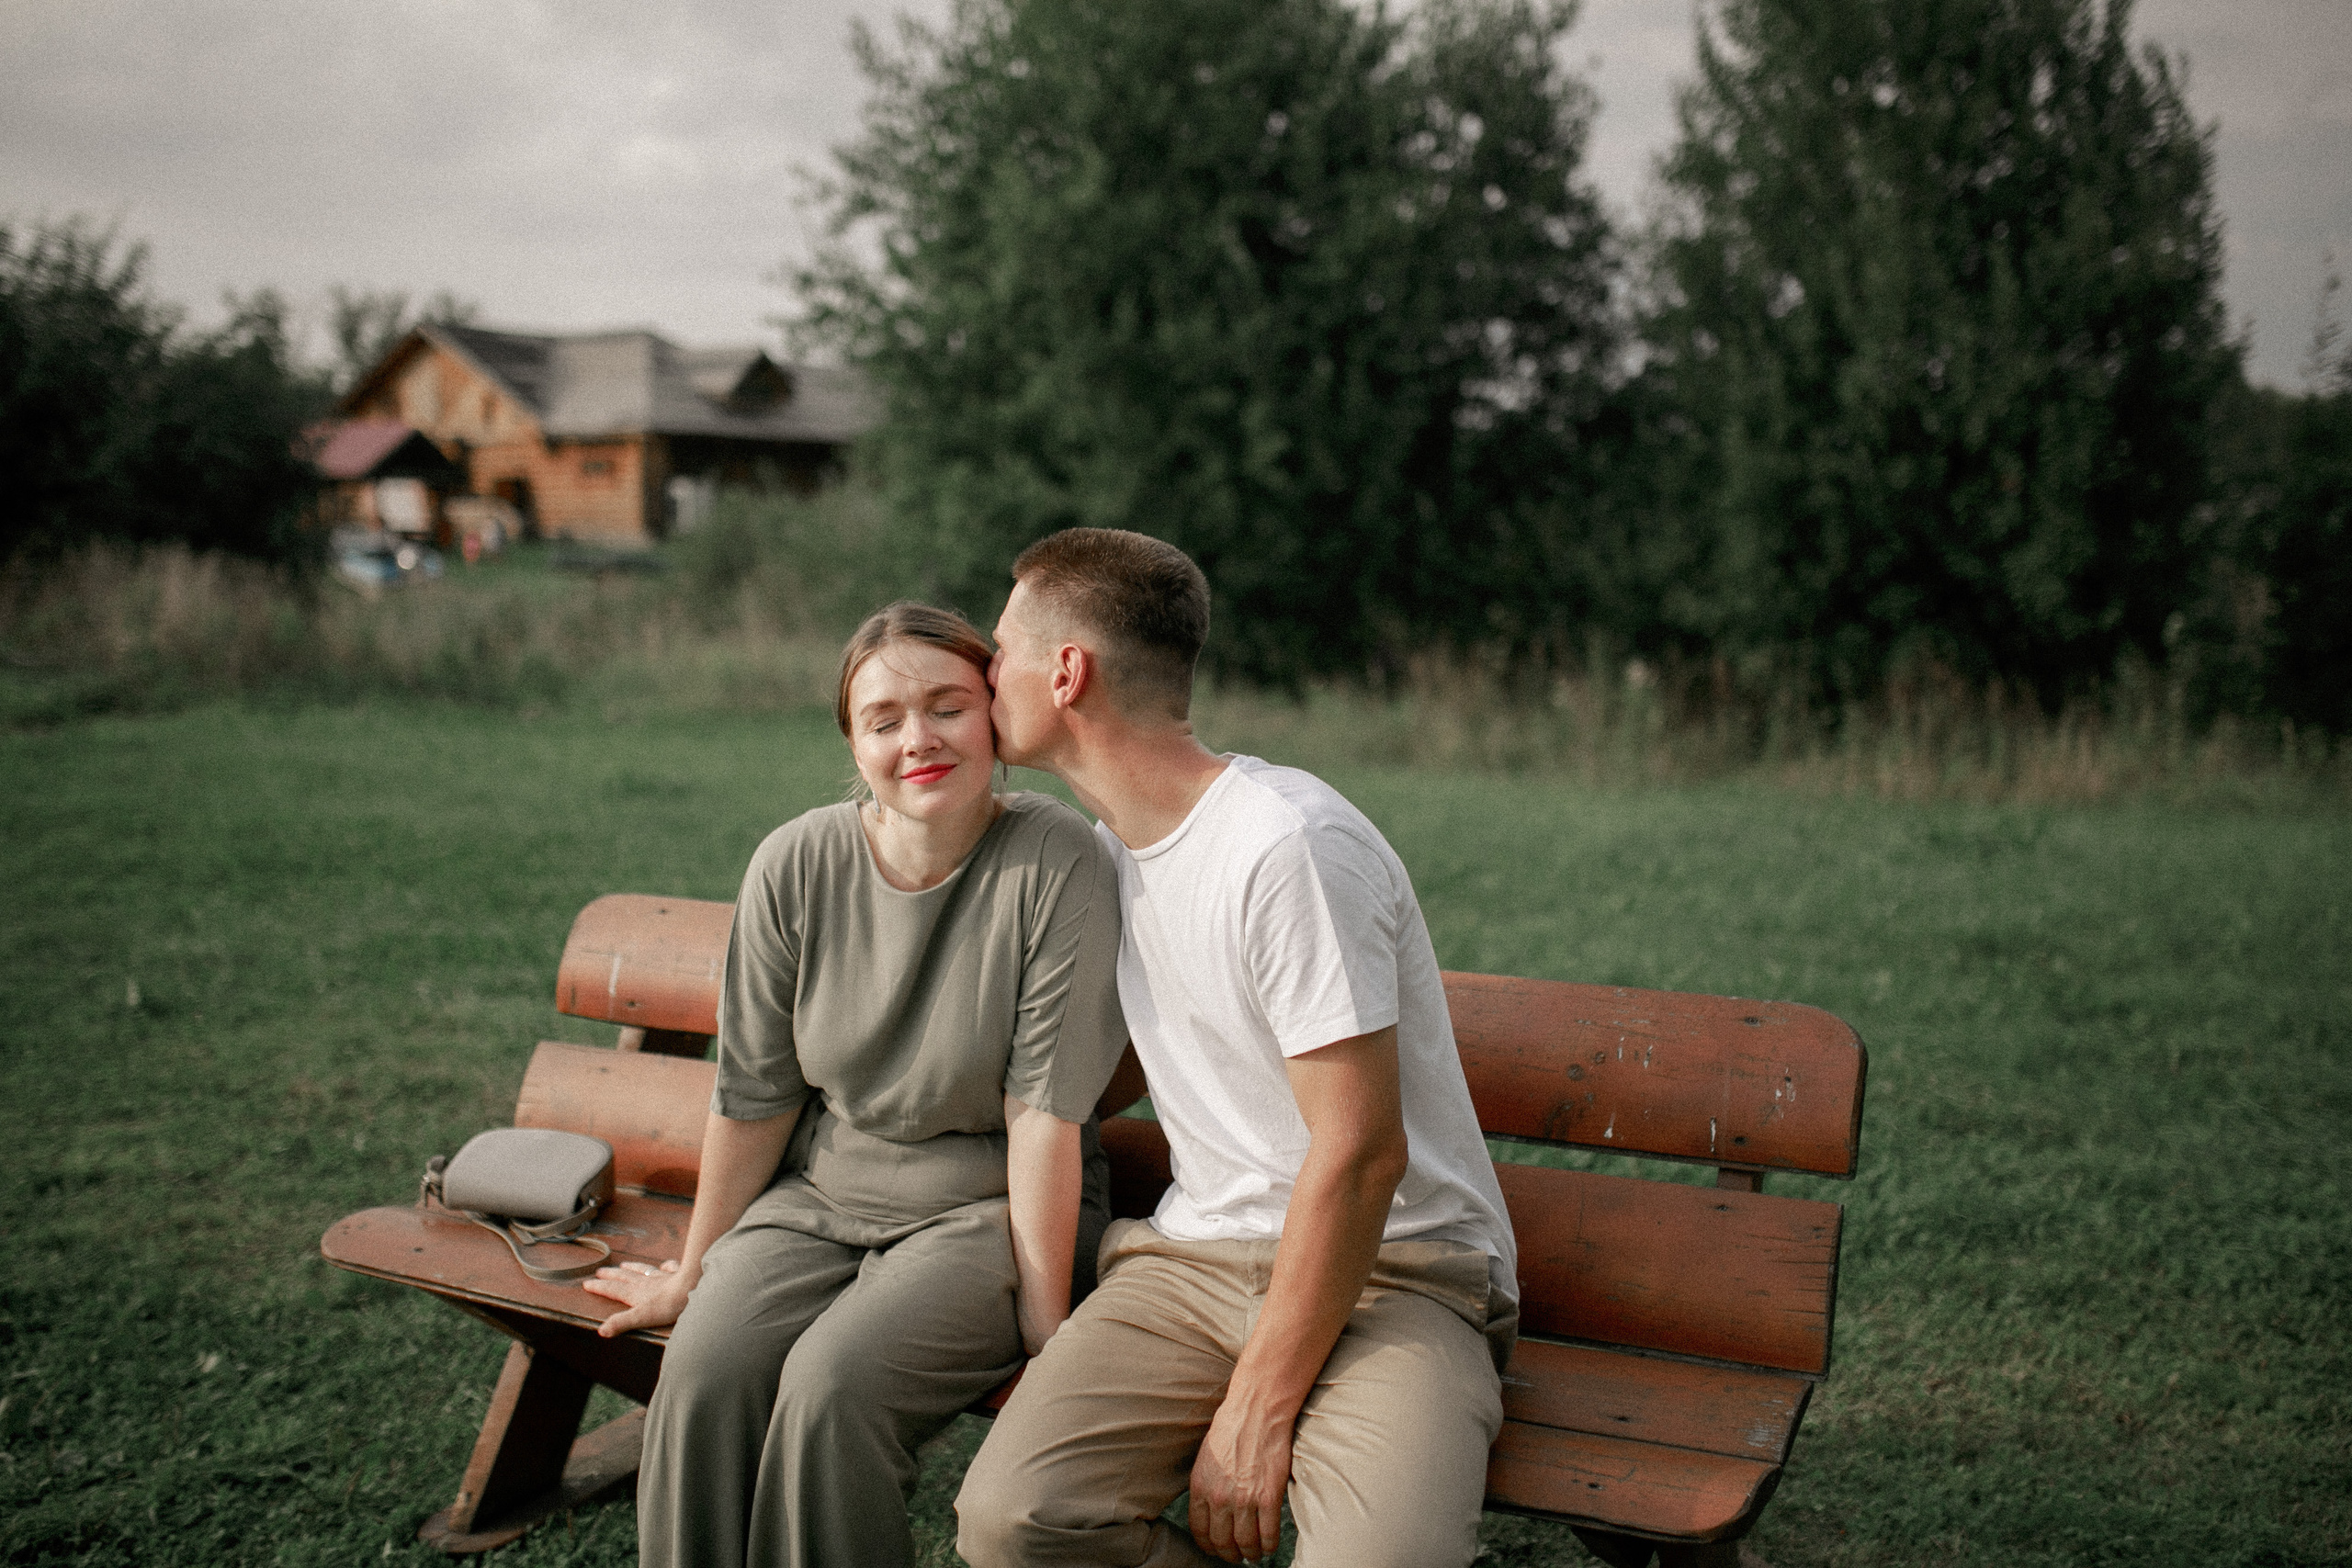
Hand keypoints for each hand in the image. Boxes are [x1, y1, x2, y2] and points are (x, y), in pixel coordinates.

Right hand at [583, 1258, 692, 1337]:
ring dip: (633, 1267)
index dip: (600, 1287)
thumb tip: (601, 1330)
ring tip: (624, 1264)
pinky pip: (670, 1268)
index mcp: (636, 1293)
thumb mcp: (641, 1317)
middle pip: (626, 1277)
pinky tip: (665, 1265)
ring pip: (644, 1270)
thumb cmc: (669, 1305)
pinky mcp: (678, 1275)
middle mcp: (647, 1282)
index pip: (614, 1289)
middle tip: (600, 1271)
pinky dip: (665, 1266)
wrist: (693, 1288)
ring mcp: (663, 1277)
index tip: (586, 1283)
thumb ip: (622, 1322)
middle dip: (611, 1275)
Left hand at [1186, 1397, 1292, 1563]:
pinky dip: (1269, 1545)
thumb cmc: (1232, 1427)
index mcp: (1200, 1487)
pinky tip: (1270, 1545)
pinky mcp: (1268, 1497)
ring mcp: (1244, 1500)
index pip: (1199, 1531)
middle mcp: (1219, 1498)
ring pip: (1246, 1543)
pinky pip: (1268, 1533)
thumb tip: (1210, 1508)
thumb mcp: (1206, 1458)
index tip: (1216, 1548)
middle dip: (1230, 1554)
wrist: (1256, 1410)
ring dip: (1251, 1553)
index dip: (1208, 1545)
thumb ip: (1206, 1485)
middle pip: (1222, 1542)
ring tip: (1254, 1554)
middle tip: (1236, 1556)